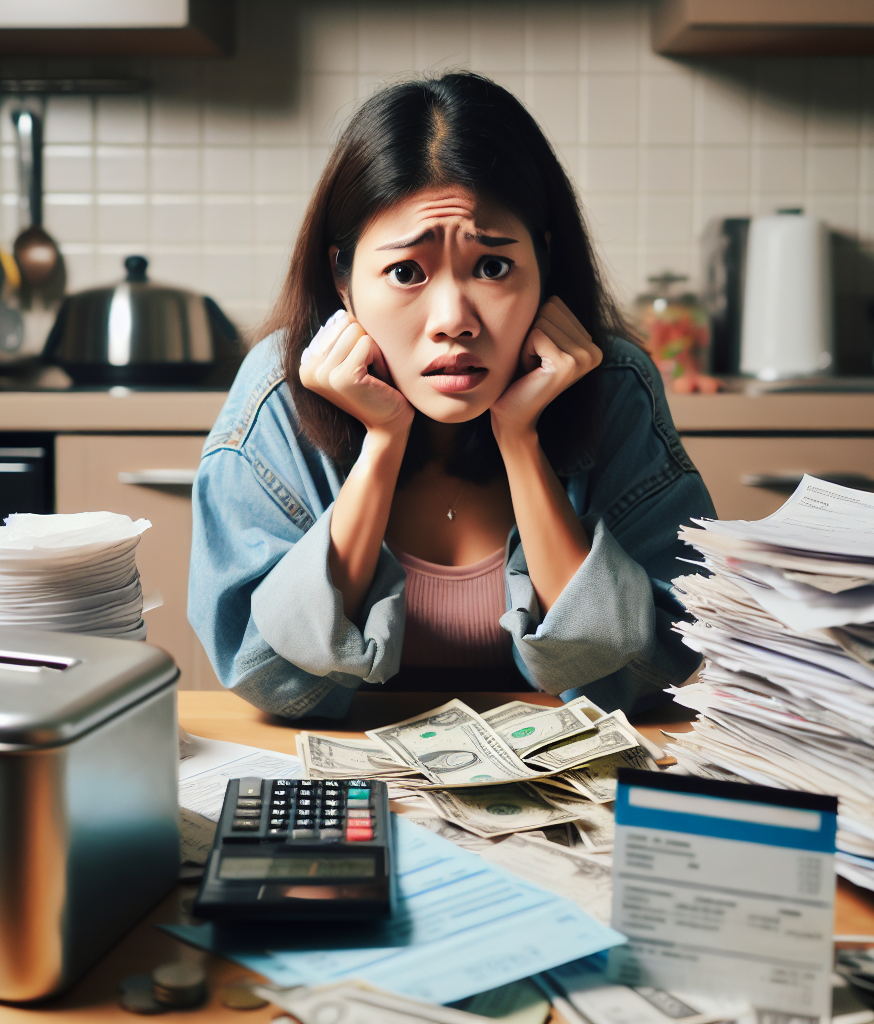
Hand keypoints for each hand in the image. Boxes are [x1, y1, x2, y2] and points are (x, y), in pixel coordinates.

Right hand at [299, 310, 413, 435]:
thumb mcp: (352, 355)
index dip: (356, 340)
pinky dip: (378, 358)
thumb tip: (342, 309)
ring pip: (355, 330)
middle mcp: (308, 369)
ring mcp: (323, 374)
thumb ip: (342, 332)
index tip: (358, 367)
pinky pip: (366, 343)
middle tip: (368, 370)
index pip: (336, 321)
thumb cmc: (376, 385)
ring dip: (372, 350)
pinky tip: (376, 379)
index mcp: (306, 363)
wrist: (389, 421)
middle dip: (364, 342)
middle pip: (345, 323)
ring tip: (371, 374)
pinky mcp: (342, 378)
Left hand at [490, 296, 601, 440]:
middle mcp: (594, 349)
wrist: (512, 414)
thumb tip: (545, 268)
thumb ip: (548, 314)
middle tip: (534, 362)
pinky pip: (536, 333)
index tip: (538, 354)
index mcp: (591, 341)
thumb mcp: (538, 338)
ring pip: (542, 319)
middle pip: (550, 308)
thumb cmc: (520, 375)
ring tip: (533, 367)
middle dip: (532, 333)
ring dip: (527, 343)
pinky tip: (530, 372)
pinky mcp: (568, 364)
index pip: (556, 302)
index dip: (537, 325)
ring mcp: (584, 357)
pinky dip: (525, 351)